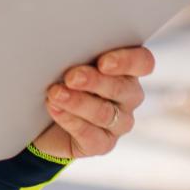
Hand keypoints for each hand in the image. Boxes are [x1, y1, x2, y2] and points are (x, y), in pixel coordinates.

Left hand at [32, 45, 153, 160]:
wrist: (46, 120)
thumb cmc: (62, 80)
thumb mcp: (69, 62)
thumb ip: (77, 54)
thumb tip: (62, 45)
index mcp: (127, 69)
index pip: (143, 62)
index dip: (127, 61)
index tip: (103, 62)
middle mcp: (129, 96)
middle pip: (122, 88)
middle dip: (95, 81)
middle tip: (71, 77)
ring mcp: (119, 123)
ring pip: (105, 113)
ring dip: (77, 102)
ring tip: (55, 94)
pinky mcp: (103, 144)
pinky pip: (91, 135)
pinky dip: (70, 120)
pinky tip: (55, 110)